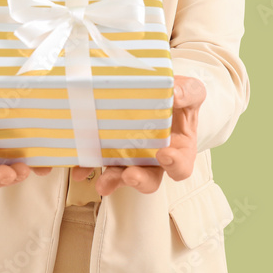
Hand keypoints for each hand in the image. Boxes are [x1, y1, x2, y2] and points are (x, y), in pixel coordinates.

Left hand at [87, 74, 205, 196]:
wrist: (157, 89)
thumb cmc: (179, 95)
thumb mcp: (191, 91)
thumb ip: (189, 92)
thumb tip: (176, 94)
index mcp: (179, 148)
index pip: (181, 166)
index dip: (175, 165)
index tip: (164, 154)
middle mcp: (154, 158)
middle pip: (150, 178)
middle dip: (139, 180)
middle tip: (130, 175)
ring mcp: (131, 156)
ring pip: (122, 174)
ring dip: (112, 179)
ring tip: (103, 182)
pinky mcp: (110, 149)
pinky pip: (99, 162)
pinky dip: (88, 167)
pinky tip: (81, 169)